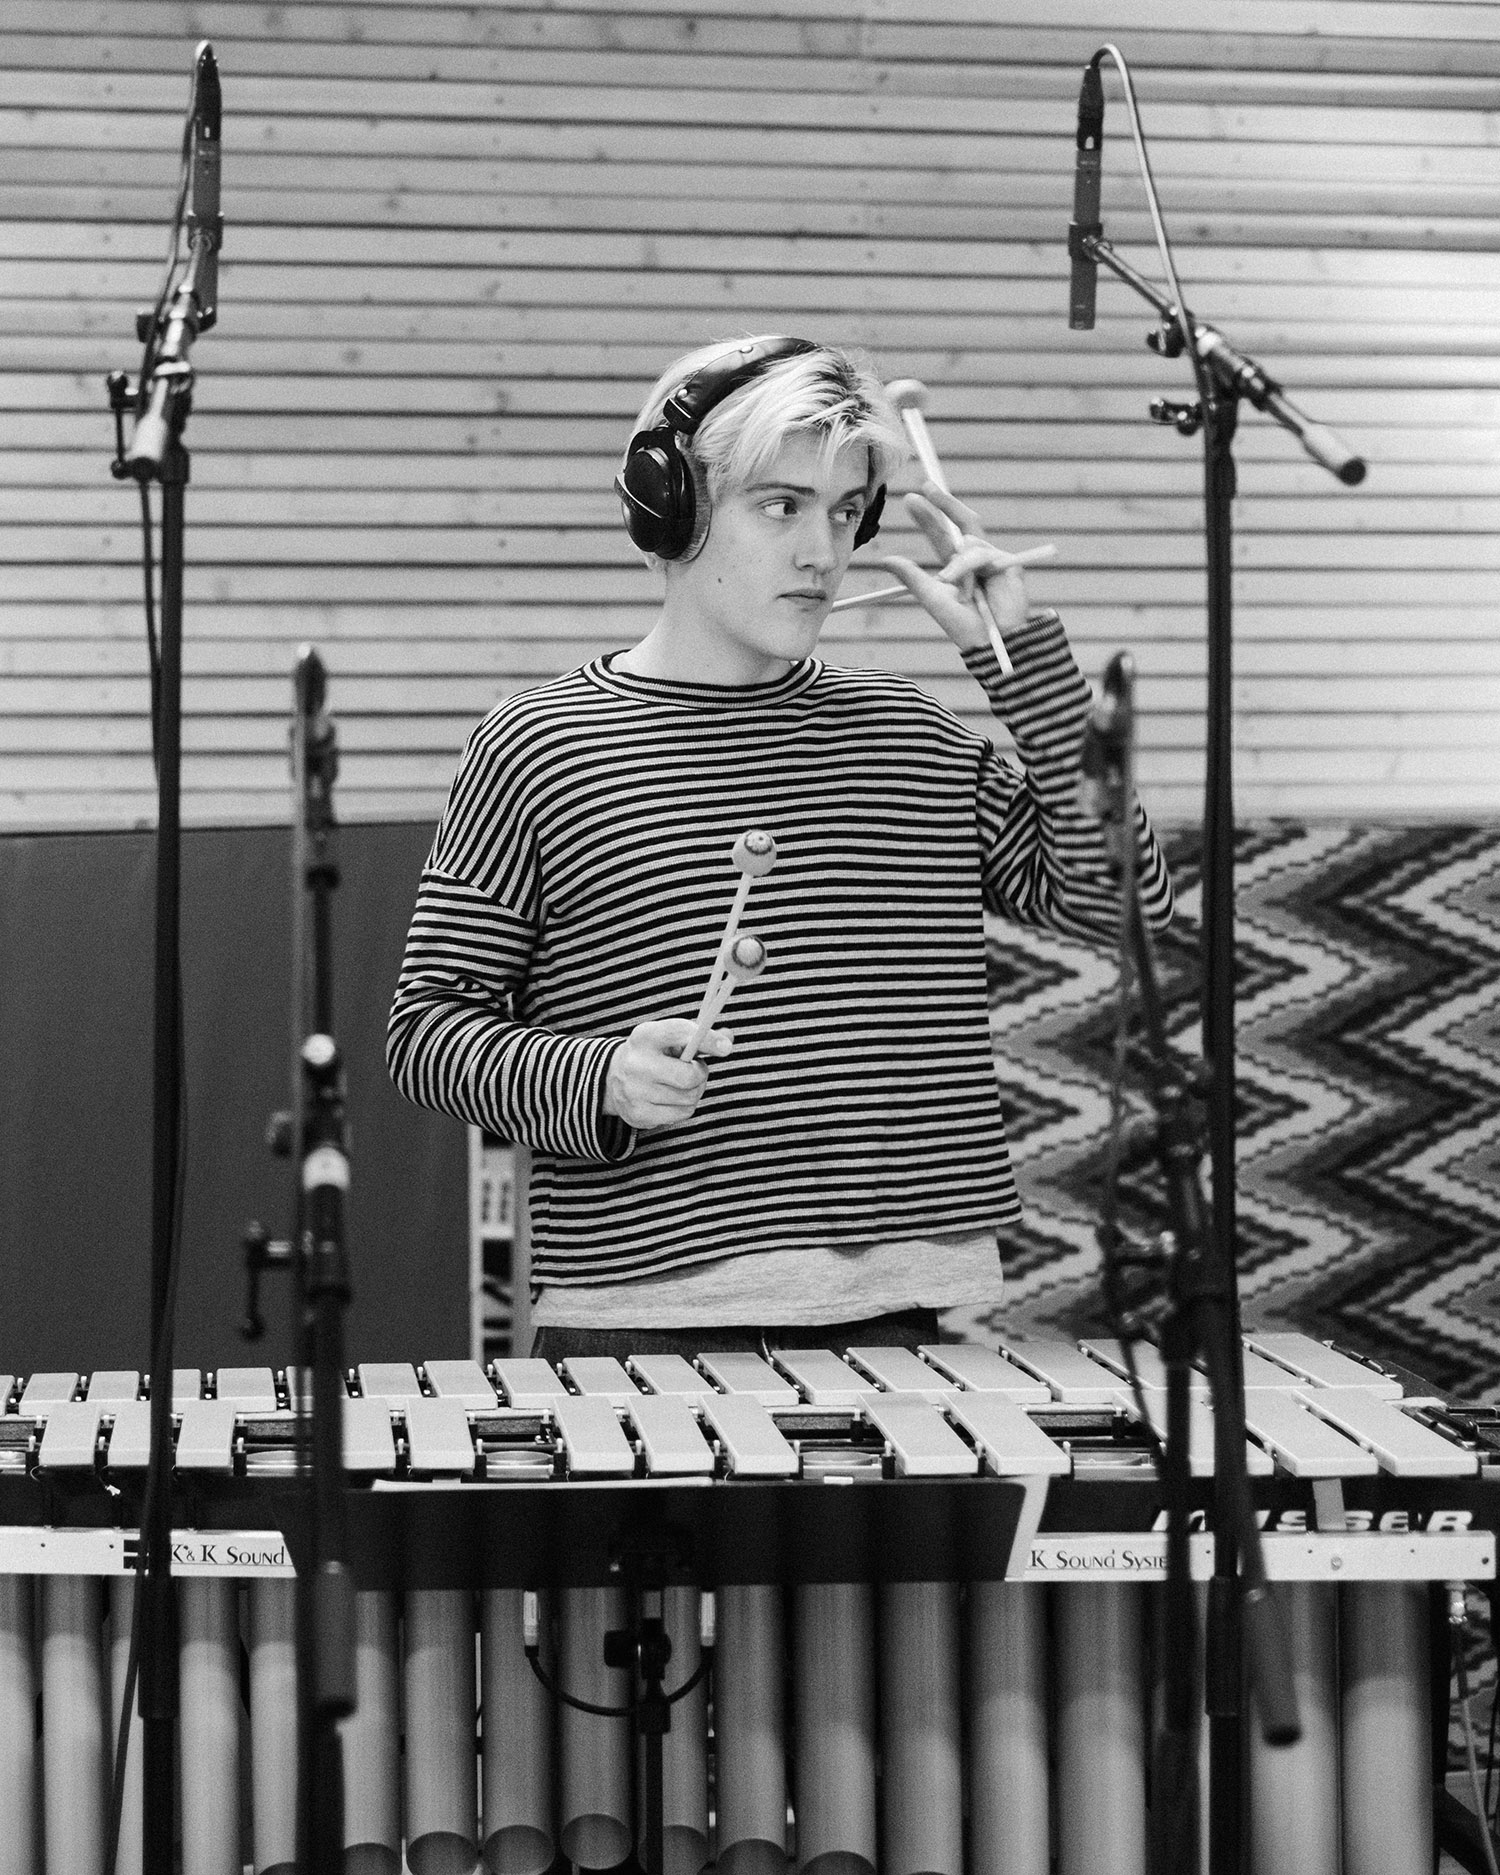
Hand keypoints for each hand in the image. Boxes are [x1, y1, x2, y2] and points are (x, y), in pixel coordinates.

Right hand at [603, 1018, 732, 1131]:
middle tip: (695, 1070)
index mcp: (644, 1036)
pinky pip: (681, 1114)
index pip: (680, 1033)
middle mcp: (636, 1063)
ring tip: (680, 1084)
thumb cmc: (654, 1053)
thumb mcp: (670, 1038)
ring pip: (689, 1098)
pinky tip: (671, 1098)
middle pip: (689, 1077)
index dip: (708, 1040)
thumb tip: (727, 1040)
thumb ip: (700, 1037)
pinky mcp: (638, 1114)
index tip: (725, 1048)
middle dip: (700, 1074)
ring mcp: (634, 1091)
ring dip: (694, 1091)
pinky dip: (684, 1107)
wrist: (613, 1076)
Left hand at [876, 483, 1029, 654]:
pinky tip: (970, 586)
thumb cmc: (963, 626)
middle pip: (962, 522)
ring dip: (957, 564)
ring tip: (954, 586)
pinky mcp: (1009, 564)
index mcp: (957, 567)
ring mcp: (993, 561)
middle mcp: (975, 560)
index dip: (928, 516)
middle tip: (926, 485)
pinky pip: (982, 553)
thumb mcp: (933, 597)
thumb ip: (911, 576)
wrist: (991, 642)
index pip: (942, 534)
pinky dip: (970, 567)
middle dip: (944, 502)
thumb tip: (886, 559)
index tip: (911, 498)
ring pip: (969, 542)